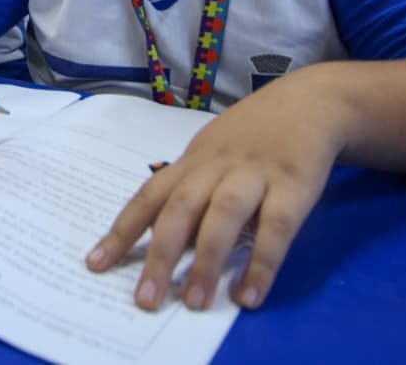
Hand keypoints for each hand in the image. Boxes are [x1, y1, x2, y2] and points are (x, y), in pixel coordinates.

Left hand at [87, 80, 342, 311]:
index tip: (96, 264)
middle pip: (180, 208)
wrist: (310, 101)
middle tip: (145, 299)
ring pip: (223, 216)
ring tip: (194, 303)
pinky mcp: (293, 186)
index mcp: (193, 161)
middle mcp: (217, 167)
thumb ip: (194, 190)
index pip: (151, 196)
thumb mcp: (215, 152)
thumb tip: (168, 242)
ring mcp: (255, 174)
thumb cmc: (254, 135)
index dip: (123, 230)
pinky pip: (276, 228)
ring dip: (207, 261)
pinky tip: (249, 296)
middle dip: (160, 255)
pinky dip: (262, 263)